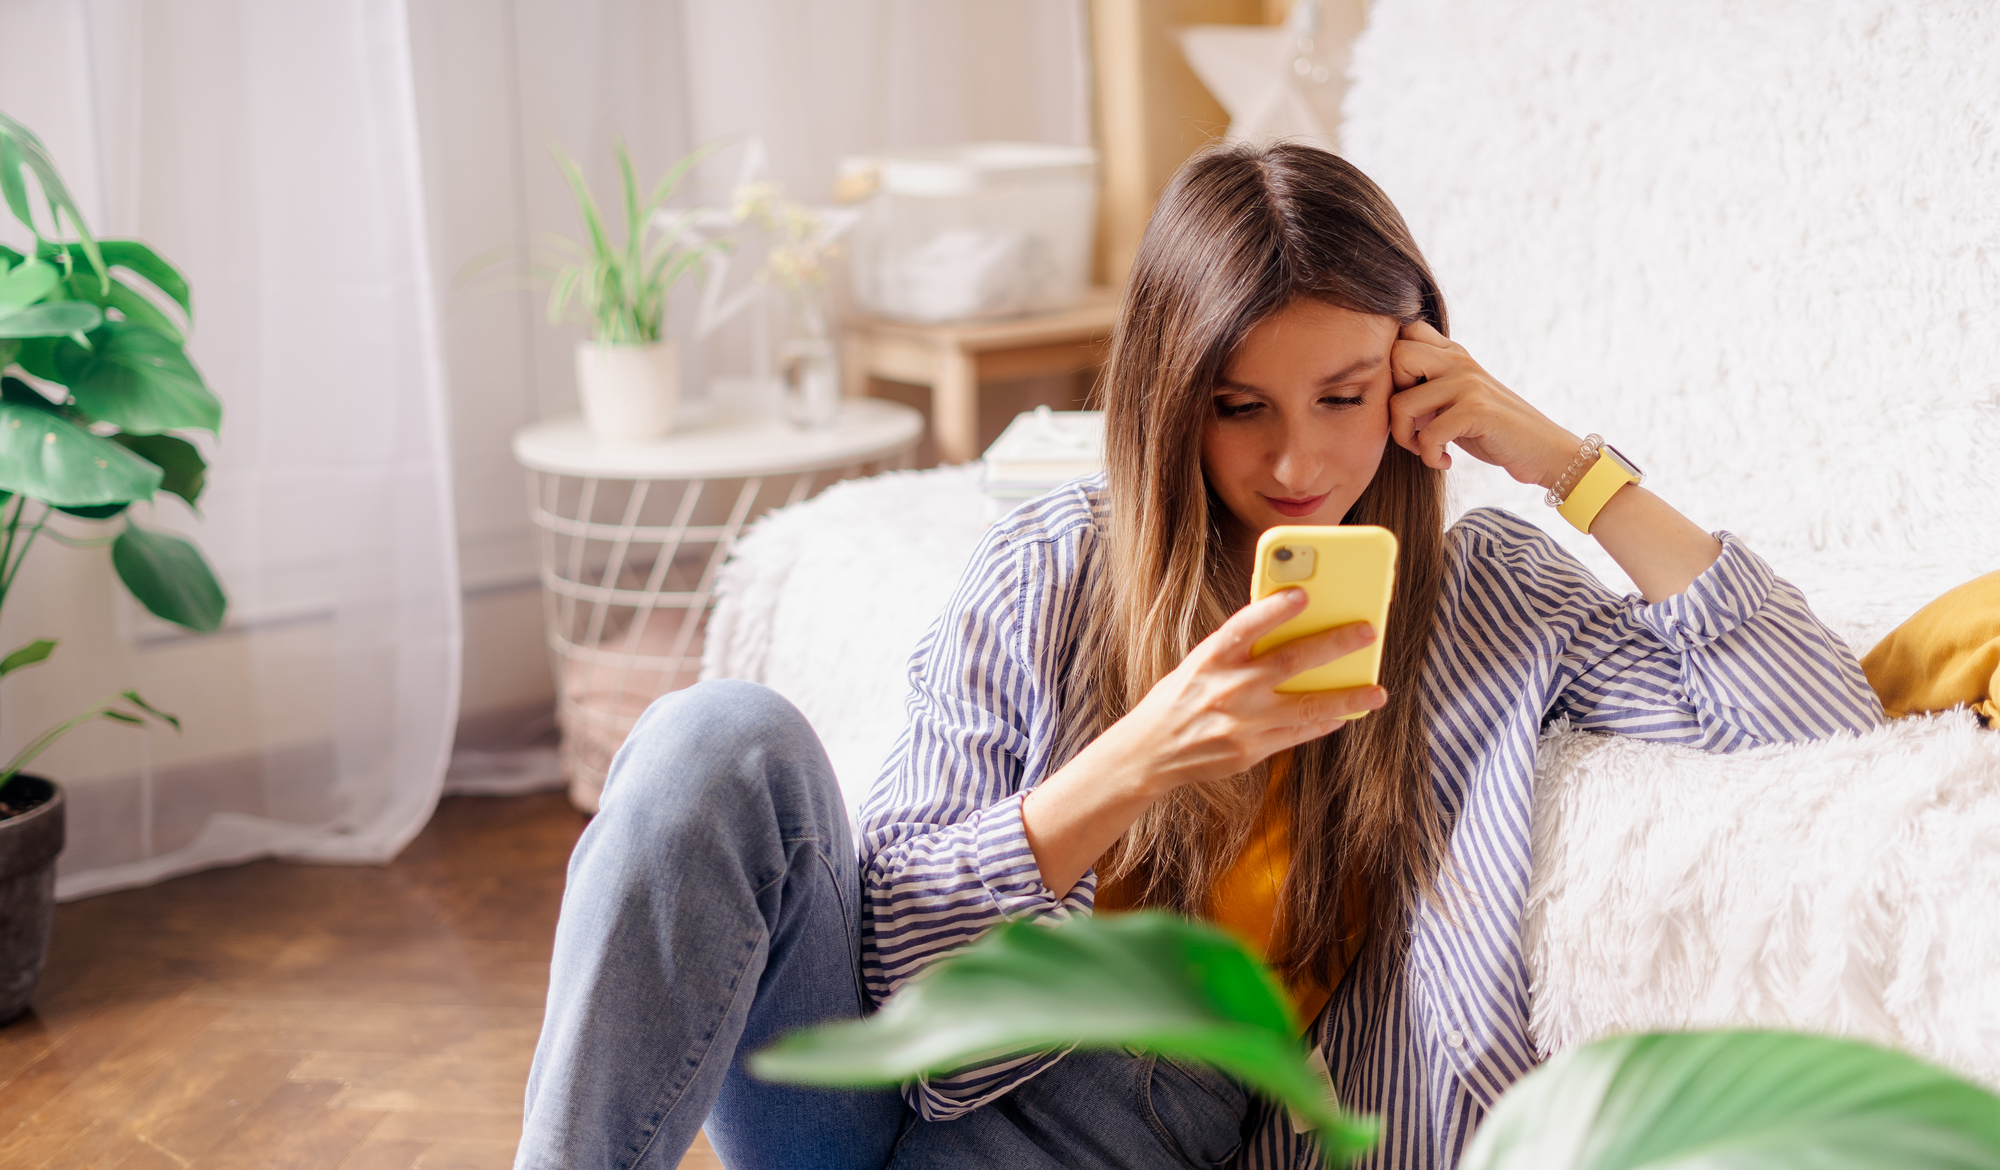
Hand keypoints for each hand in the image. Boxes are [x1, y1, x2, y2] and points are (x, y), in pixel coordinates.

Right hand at [1102, 587, 1385, 797]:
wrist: (1151, 751)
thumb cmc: (1181, 698)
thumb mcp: (1200, 665)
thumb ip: (1239, 651)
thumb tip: (1288, 632)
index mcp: (1211, 659)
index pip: (1247, 625)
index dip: (1276, 608)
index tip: (1305, 594)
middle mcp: (1229, 688)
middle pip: (1291, 661)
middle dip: (1334, 644)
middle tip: (1366, 632)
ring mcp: (1243, 722)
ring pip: (1307, 705)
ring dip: (1346, 697)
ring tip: (1376, 692)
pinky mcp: (1251, 750)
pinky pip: (1297, 733)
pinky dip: (1322, 723)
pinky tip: (1342, 714)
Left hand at [1389, 320, 1579, 488]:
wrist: (1544, 450)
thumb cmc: (1493, 430)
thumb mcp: (1458, 400)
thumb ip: (1428, 388)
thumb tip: (1380, 392)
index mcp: (1453, 354)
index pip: (1406, 330)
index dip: (1392, 365)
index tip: (1407, 398)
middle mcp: (1459, 361)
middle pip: (1395, 356)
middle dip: (1391, 399)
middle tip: (1411, 426)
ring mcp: (1468, 383)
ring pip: (1402, 403)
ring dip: (1406, 439)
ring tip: (1427, 451)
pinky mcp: (1476, 410)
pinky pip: (1427, 435)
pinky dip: (1430, 457)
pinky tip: (1445, 462)